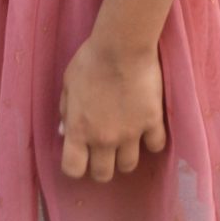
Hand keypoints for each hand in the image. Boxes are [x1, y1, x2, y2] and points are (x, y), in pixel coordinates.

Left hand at [60, 35, 166, 183]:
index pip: (73, 169)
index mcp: (78, 130)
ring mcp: (129, 133)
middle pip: (103, 174)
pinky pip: (155, 145)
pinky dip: (152, 141)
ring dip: (125, 156)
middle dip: (102, 166)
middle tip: (105, 150)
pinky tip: (148, 130)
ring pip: (128, 165)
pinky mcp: (152, 122)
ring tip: (127, 141)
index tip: (81, 156)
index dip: (76, 166)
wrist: (122, 46)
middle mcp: (103, 138)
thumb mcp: (68, 84)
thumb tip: (64, 131)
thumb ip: (66, 111)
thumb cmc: (90, 60)